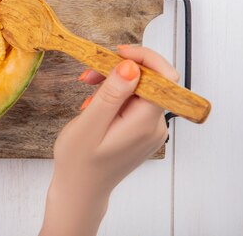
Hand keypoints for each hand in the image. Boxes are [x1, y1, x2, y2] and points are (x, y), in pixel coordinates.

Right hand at [40, 46, 177, 235]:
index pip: (164, 78)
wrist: (80, 190)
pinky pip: (133, 103)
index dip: (144, 58)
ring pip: (139, 90)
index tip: (117, 52)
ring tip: (86, 89)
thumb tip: (131, 67)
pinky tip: (94, 104)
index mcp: (145, 124)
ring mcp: (149, 130)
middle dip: (120, 69)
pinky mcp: (141, 131)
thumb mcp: (89, 125)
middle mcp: (155, 126)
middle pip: (149, 81)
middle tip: (88, 73)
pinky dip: (114, 96)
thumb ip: (112, 95)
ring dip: (113, 82)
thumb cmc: (79, 162)